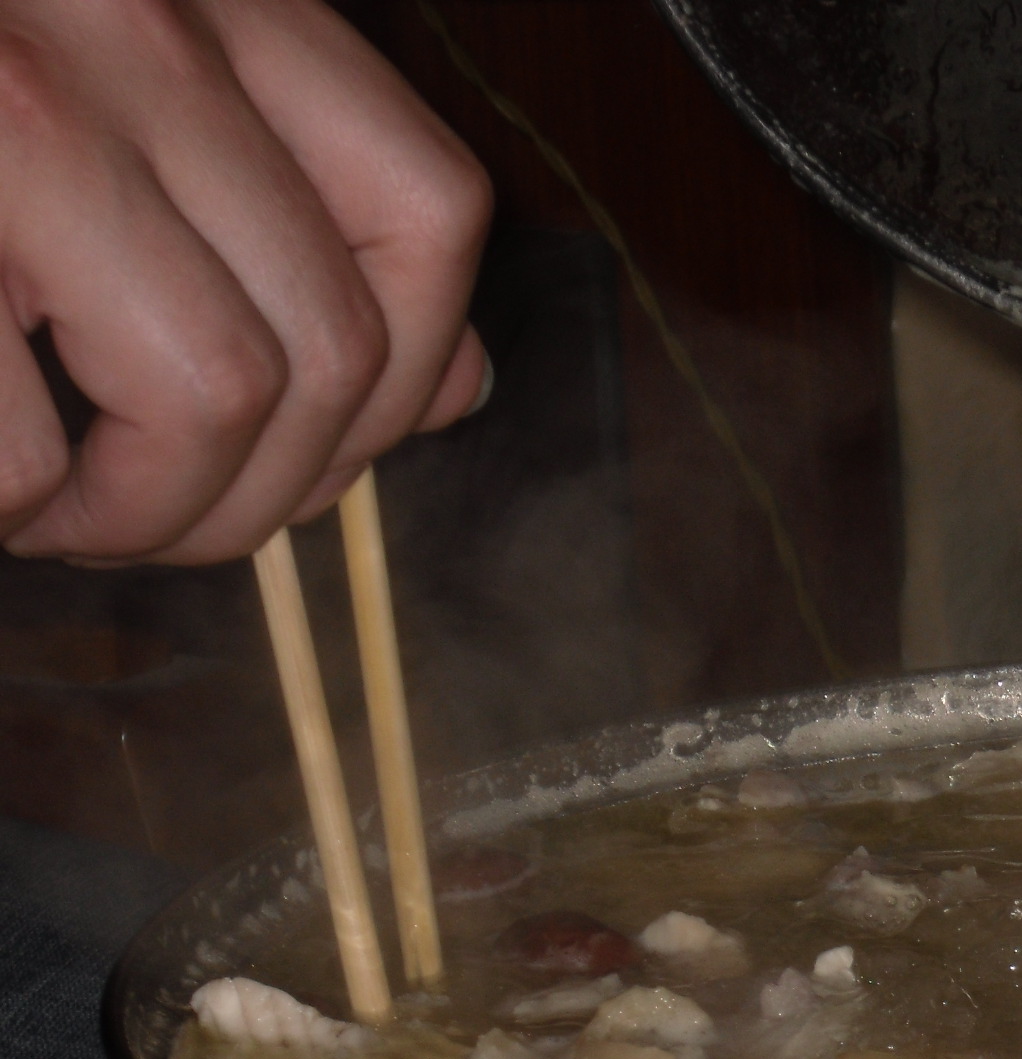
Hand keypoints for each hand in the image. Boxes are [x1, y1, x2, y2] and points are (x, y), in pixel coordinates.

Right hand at [0, 0, 491, 564]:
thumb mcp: (109, 90)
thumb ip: (293, 214)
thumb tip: (452, 386)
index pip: (427, 210)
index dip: (400, 379)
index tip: (308, 452)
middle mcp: (131, 25)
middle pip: (331, 345)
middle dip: (260, 496)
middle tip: (150, 522)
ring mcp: (16, 110)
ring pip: (214, 395)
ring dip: (139, 512)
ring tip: (56, 514)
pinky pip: (17, 442)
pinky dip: (7, 506)